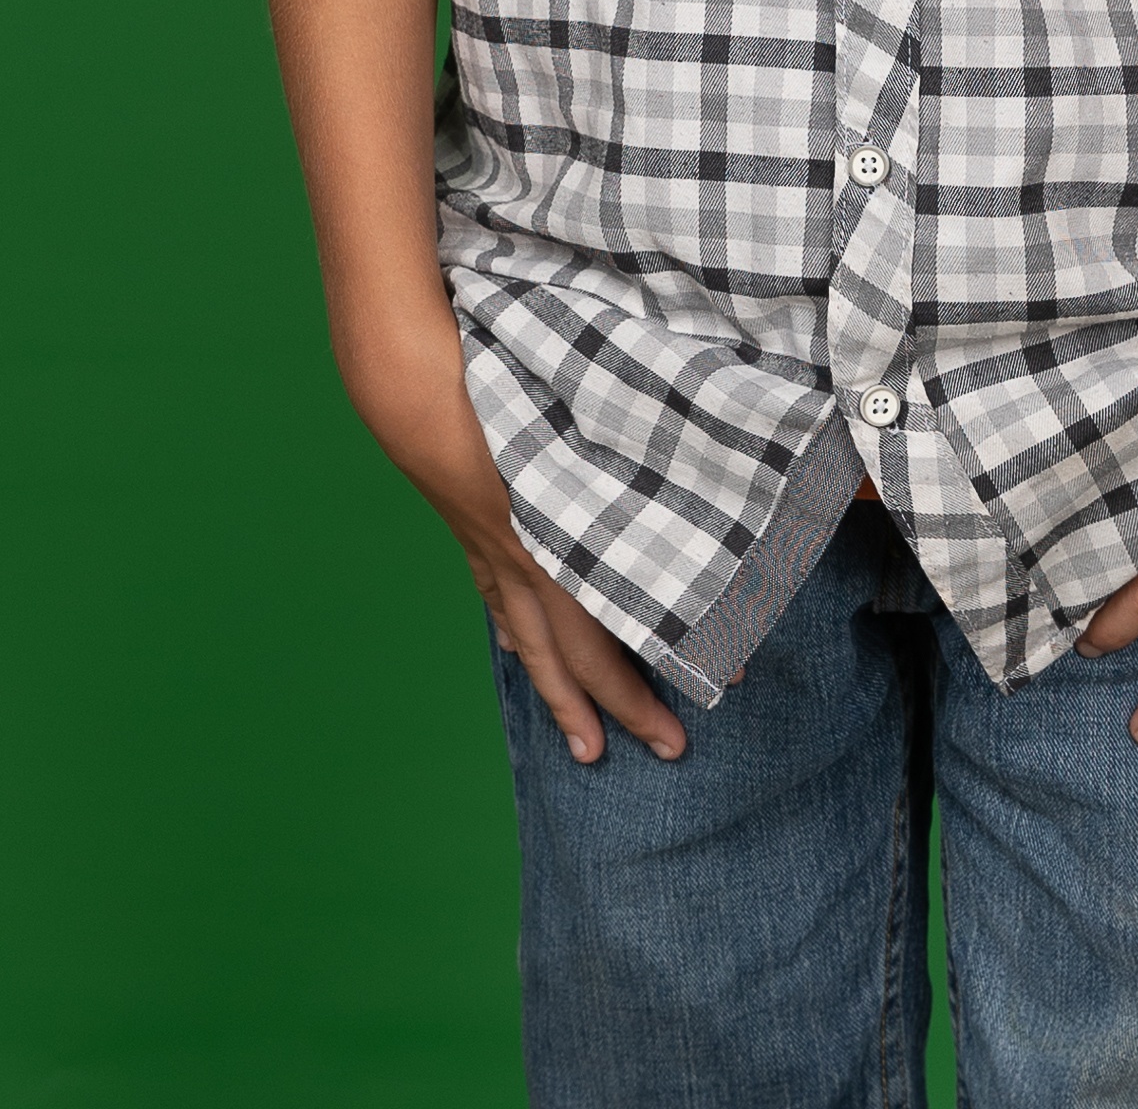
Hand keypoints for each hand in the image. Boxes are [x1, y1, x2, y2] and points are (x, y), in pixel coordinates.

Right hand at [353, 330, 687, 768]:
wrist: (413, 388)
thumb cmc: (500, 394)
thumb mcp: (580, 428)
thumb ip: (629, 464)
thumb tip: (688, 489)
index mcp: (557, 548)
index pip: (610, 639)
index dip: (656, 672)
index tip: (725, 683)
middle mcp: (526, 565)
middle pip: (575, 660)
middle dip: (621, 708)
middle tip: (669, 749)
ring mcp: (494, 553)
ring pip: (533, 645)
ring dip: (563, 697)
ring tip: (584, 745)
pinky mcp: (475, 535)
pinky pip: (500, 600)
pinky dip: (519, 635)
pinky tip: (524, 651)